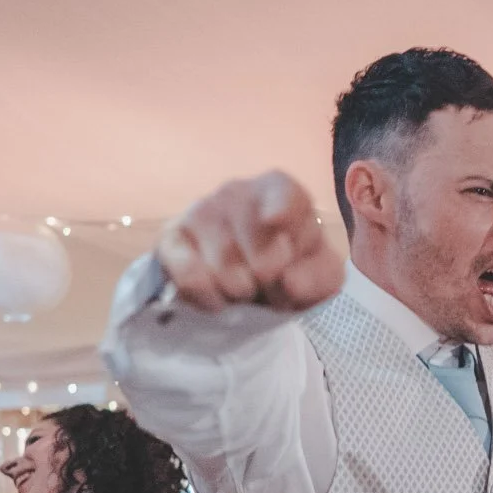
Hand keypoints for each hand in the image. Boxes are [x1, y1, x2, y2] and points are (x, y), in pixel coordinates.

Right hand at [157, 171, 343, 312]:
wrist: (251, 288)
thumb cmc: (292, 272)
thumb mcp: (321, 276)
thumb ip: (319, 275)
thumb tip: (291, 282)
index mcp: (280, 192)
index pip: (283, 192)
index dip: (281, 209)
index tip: (276, 223)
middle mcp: (238, 192)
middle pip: (254, 238)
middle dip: (267, 276)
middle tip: (270, 286)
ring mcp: (202, 211)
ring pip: (221, 259)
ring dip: (238, 288)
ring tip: (246, 292)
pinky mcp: (171, 237)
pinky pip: (184, 268)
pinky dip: (204, 292)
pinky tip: (217, 300)